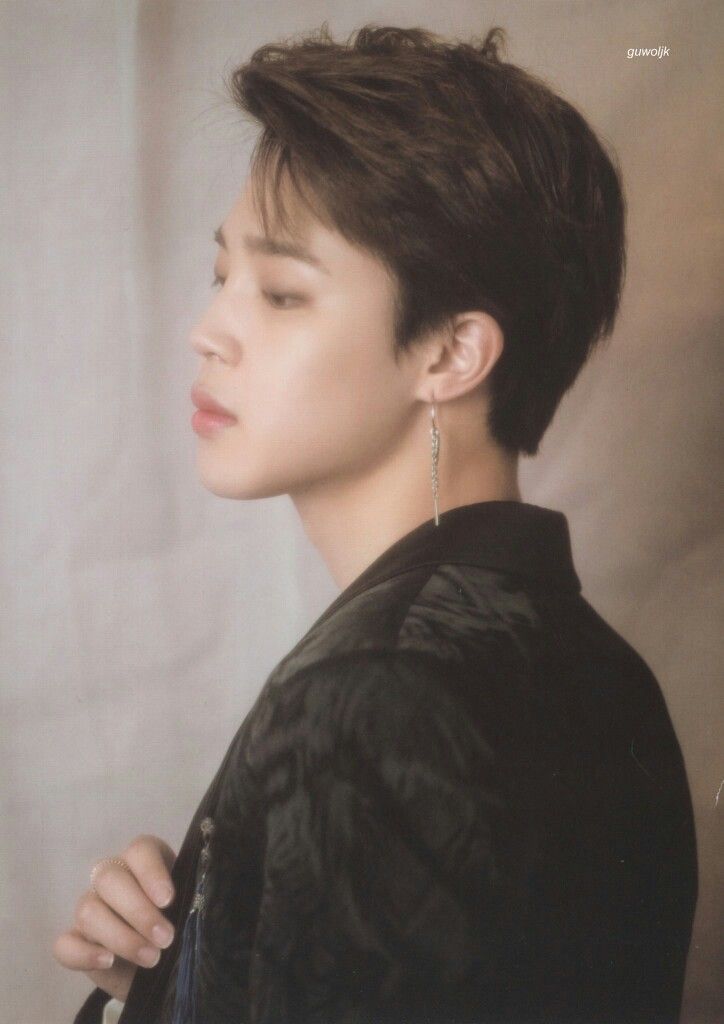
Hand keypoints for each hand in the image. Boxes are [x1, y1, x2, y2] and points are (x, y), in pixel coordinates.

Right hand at [52, 834, 176, 1002]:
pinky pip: (65, 944)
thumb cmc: (181, 922)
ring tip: (152, 958)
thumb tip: (195, 904)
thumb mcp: (190, 906)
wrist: (165, 962)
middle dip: (139, 911)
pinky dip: (84, 954)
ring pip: (88, 910)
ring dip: (120, 937)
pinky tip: (108, 962)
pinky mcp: (75, 941)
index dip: (152, 873)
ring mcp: (90, 907)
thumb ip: (189, 898)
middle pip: (110, 879)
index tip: (168, 900)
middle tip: (166, 938)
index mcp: (143, 860)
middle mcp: (112, 877)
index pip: (140, 850)